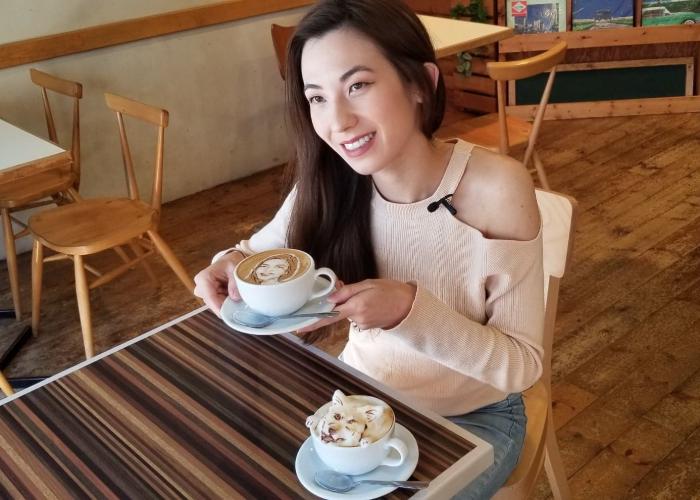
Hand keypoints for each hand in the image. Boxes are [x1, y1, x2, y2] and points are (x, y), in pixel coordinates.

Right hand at [194, 252, 244, 315]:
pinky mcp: (211, 298)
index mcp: (204, 278)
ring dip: (228, 305)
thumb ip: (235, 282)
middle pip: (213, 304)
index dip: (218, 307)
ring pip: (217, 306)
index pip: (209, 297)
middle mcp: (201, 288)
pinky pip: (220, 305)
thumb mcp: (235, 268)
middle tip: (241, 305)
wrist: (230, 262)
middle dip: (226, 306)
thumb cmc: (231, 262)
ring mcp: (205, 294)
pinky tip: (235, 299)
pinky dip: (229, 304)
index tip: (228, 315)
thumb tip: (234, 297)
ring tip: (239, 298)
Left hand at [297, 279, 415, 332]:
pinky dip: (359, 309)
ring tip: (369, 296)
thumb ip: (347, 291)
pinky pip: (356, 317)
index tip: (300, 327)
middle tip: (358, 291)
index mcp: (356, 306)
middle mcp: (358, 318)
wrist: (410, 306)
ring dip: (352, 305)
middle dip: (341, 302)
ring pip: (348, 313)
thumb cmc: (391, 291)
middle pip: (338, 312)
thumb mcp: (368, 284)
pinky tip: (372, 304)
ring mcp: (362, 324)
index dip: (314, 322)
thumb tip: (330, 298)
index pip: (329, 316)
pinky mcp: (367, 327)